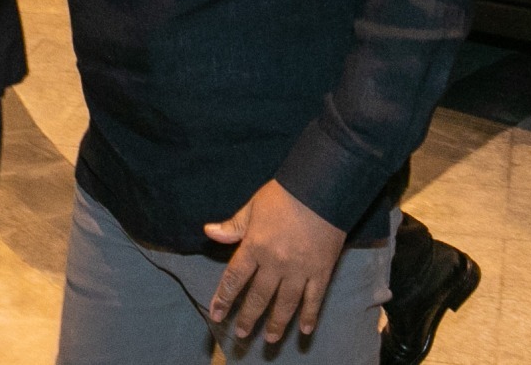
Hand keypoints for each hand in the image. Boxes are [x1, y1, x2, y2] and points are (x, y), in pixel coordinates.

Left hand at [203, 180, 347, 343]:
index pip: (235, 278)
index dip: (224, 298)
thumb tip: (209, 232)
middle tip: (241, 335)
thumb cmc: (283, 196)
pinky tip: (305, 330)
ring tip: (269, 339)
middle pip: (259, 296)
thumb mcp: (252, 207)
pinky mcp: (322, 272)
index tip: (216, 315)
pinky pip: (315, 299)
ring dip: (276, 323)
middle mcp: (275, 263)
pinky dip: (309, 315)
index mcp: (255, 246)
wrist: (321, 190)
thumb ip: (233, 226)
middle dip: (248, 317)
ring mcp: (300, 270)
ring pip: (286, 304)